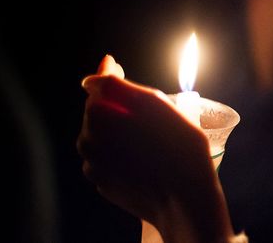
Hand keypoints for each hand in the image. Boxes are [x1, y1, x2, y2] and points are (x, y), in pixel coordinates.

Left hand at [77, 56, 215, 227]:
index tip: (127, 76)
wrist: (184, 197)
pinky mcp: (103, 183)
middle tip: (155, 119)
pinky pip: (109, 159)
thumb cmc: (178, 146)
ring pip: (105, 136)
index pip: (101, 85)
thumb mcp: (155, 103)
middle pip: (101, 111)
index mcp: (98, 114)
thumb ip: (118, 86)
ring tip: (152, 140)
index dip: (117, 78)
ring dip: (121, 132)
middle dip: (121, 110)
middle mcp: (87, 139)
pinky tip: (146, 158)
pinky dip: (122, 154)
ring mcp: (93, 165)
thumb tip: (93, 78)